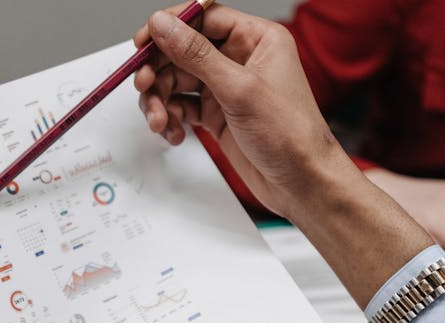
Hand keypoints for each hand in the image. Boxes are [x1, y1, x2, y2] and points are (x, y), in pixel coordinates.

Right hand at [133, 6, 361, 217]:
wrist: (301, 182)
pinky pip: (182, 106)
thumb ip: (196, 55)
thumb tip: (164, 26)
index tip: (142, 42)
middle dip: (159, 71)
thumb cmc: (290, 134)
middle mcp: (240, 59)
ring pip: (177, 81)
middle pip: (183, 51)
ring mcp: (226, 88)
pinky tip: (173, 133)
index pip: (203, 18)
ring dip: (161, 100)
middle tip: (144, 86)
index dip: (170, 28)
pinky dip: (171, 118)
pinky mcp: (218, 114)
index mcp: (256, 39)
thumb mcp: (239, 89)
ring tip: (159, 121)